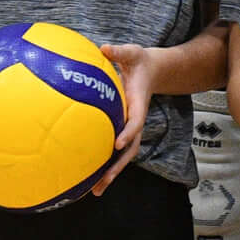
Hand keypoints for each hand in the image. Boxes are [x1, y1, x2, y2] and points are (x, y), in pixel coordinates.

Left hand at [87, 44, 159, 193]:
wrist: (152, 70)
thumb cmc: (139, 61)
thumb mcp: (132, 52)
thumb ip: (119, 52)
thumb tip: (104, 48)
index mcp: (139, 104)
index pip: (135, 121)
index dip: (128, 132)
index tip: (117, 143)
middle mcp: (135, 121)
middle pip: (130, 150)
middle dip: (117, 168)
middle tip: (101, 183)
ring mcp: (129, 128)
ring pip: (123, 156)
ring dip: (110, 174)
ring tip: (94, 191)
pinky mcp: (121, 130)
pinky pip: (113, 150)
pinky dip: (103, 164)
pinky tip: (87, 176)